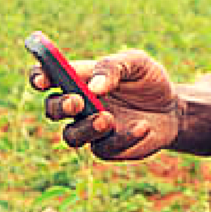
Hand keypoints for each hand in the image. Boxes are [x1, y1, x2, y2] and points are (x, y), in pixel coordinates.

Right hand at [31, 49, 179, 159]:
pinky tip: (143, 126)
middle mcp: (78, 105)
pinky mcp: (106, 149)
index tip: (42, 79)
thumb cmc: (148, 81)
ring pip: (70, 136)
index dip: (38, 77)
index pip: (46, 76)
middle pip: (52, 109)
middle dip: (60, 106)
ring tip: (107, 118)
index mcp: (78, 78)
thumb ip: (114, 67)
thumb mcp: (137, 63)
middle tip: (77, 101)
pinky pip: (103, 149)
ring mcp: (89, 129)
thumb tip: (94, 86)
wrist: (172, 109)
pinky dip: (123, 138)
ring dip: (86, 128)